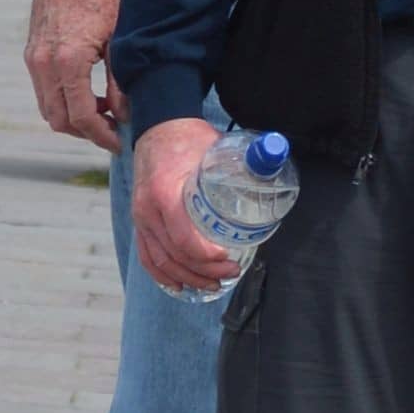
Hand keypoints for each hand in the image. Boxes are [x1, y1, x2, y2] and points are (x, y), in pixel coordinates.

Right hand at [26, 0, 121, 149]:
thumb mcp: (117, 38)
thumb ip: (118, 81)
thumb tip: (124, 114)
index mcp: (67, 62)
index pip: (81, 117)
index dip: (101, 135)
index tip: (119, 141)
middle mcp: (43, 65)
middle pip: (59, 120)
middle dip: (86, 132)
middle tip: (113, 129)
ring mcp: (33, 59)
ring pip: (47, 108)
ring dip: (73, 117)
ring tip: (103, 111)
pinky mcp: (31, 53)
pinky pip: (43, 91)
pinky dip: (63, 100)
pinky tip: (87, 92)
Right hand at [129, 117, 235, 294]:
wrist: (158, 127)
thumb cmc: (188, 139)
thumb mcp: (214, 147)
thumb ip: (242, 160)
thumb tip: (274, 161)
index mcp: (165, 194)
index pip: (184, 240)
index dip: (208, 258)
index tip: (230, 259)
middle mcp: (147, 210)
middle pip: (174, 256)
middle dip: (204, 271)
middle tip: (231, 273)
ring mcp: (140, 218)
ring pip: (160, 261)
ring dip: (187, 278)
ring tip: (212, 285)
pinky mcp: (139, 221)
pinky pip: (146, 256)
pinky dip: (162, 275)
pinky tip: (179, 285)